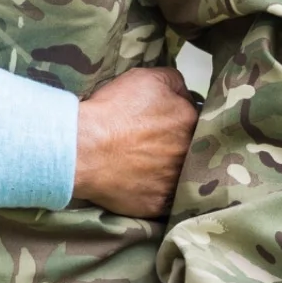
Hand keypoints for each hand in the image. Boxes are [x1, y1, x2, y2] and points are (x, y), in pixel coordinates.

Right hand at [71, 66, 198, 218]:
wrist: (84, 148)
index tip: (166, 121)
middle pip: (192, 147)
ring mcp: (174, 181)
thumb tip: (187, 94)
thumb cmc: (113, 110)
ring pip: (180, 174)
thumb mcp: (147, 78)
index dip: (181, 119)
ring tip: (146, 162)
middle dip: (178, 144)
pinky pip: (165, 198)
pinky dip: (156, 190)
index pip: (197, 118)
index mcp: (190, 121)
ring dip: (169, 168)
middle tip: (155, 142)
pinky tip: (141, 181)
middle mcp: (188, 153)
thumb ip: (175, 81)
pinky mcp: (159, 204)